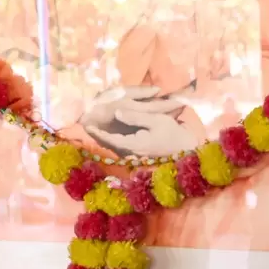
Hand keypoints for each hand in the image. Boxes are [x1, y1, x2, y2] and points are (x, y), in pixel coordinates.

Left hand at [83, 86, 206, 157]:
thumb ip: (135, 116)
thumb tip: (117, 112)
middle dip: (96, 134)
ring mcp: (133, 156)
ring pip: (113, 146)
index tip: (86, 125)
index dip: (96, 132)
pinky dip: (111, 139)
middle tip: (84, 123)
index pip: (109, 139)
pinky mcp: (136, 155)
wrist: (185, 149)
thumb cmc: (173, 133)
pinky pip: (120, 147)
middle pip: (108, 144)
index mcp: (133, 144)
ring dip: (103, 137)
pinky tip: (107, 132)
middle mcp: (130, 153)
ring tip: (91, 126)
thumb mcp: (156, 120)